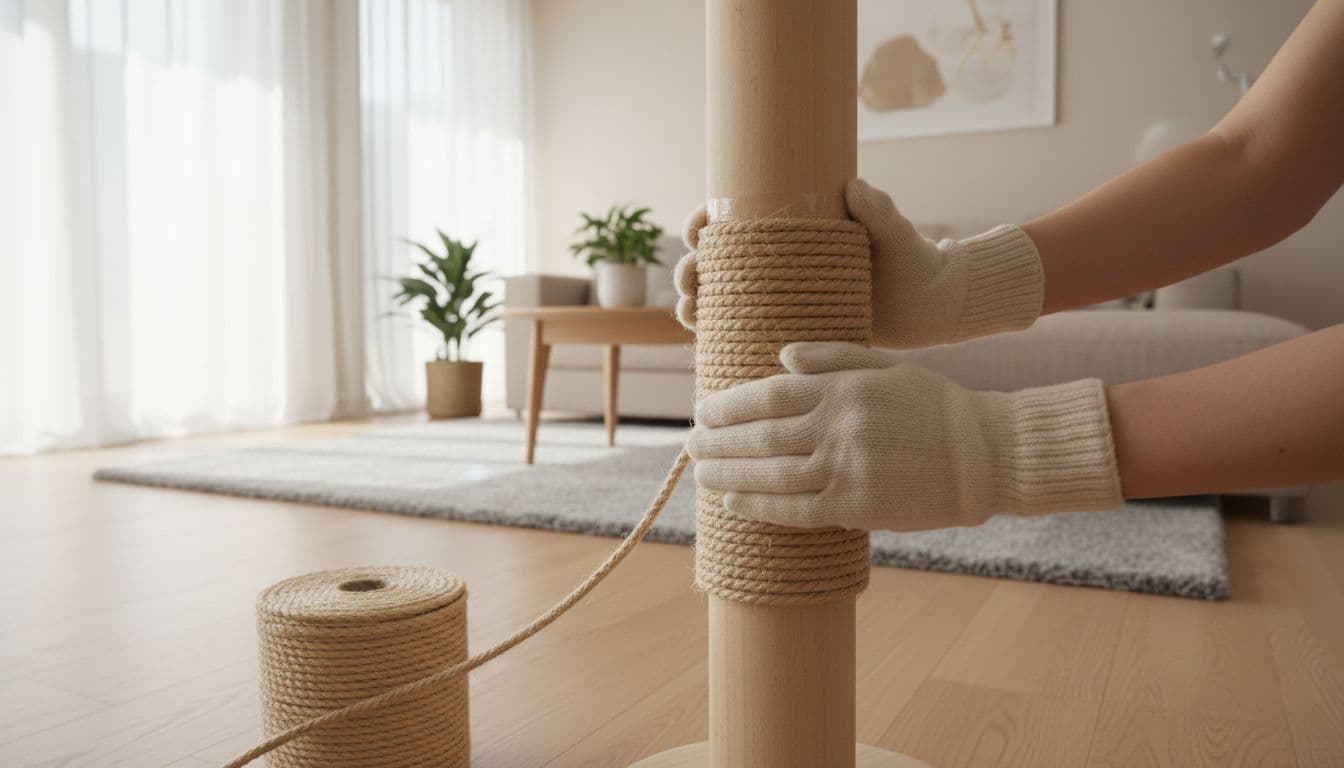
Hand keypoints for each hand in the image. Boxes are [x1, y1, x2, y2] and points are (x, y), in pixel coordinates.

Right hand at [675, 179, 1044, 348]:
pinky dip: (718, 335)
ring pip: (723, 298)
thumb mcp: (894, 233)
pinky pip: (745, 331)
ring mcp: (783, 297)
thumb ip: (878, 211)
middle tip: (692, 279)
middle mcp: (781, 262)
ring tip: (690, 311)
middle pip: (719, 262)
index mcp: (795, 230)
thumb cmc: (913, 259)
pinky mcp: (792, 328)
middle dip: (691, 267)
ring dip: (696, 303)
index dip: (706, 221)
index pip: (736, 219)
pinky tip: (703, 341)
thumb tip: (856, 187)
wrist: (934, 305)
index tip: (699, 228)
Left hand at [686, 342, 1122, 531]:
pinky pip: (796, 510)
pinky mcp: (858, 507)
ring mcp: (847, 469)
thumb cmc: (936, 407)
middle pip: (760, 436)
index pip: (770, 394)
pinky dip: (760, 508)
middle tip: (688, 443)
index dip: (729, 405)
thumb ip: (833, 358)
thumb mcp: (888, 366)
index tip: (703, 409)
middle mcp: (839, 427)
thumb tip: (780, 356)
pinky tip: (734, 505)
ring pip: (770, 475)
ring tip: (701, 473)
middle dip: (717, 441)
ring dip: (728, 476)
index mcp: (844, 388)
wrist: (987, 453)